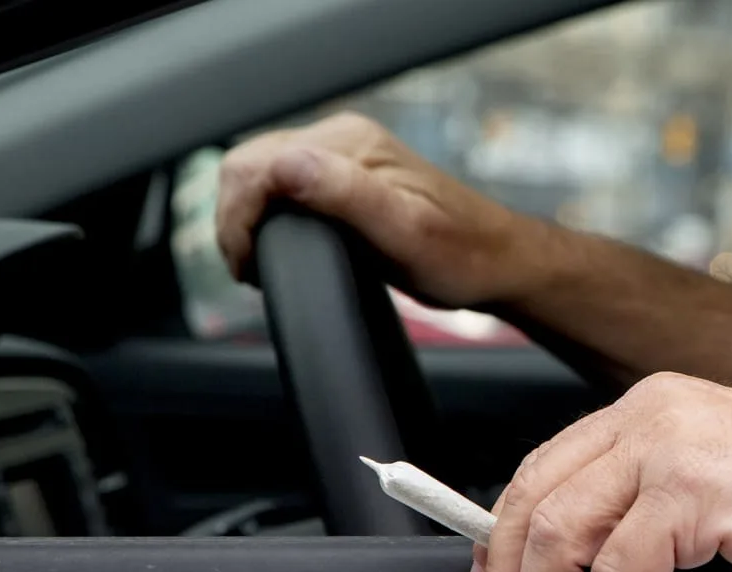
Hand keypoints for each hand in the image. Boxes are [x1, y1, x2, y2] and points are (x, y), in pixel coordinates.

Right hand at [215, 111, 544, 307]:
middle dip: (235, 218)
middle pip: (248, 165)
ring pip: (259, 177)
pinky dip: (266, 219)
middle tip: (249, 270)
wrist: (497, 263)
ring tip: (257, 264)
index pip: (256, 163)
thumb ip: (346, 194)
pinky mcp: (343, 183)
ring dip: (246, 219)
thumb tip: (287, 166)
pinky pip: (282, 190)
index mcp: (349, 144)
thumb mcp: (404, 231)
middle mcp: (341, 142)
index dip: (239, 216)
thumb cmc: (462, 255)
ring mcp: (341, 160)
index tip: (249, 263)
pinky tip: (277, 250)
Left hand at [468, 372, 731, 571]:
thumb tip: (582, 561)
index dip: (505, 541)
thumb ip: (648, 501)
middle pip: (535, 503)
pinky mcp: (699, 492)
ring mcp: (673, 448)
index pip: (543, 469)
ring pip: (561, 538)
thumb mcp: (716, 481)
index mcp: (652, 406)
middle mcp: (653, 415)